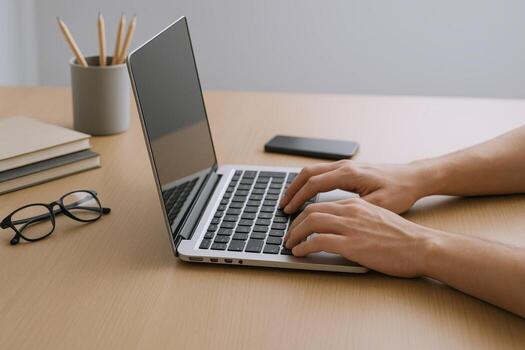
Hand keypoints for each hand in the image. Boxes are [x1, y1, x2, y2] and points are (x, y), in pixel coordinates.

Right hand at [280, 160, 429, 213]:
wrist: (414, 177)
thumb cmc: (400, 190)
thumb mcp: (379, 205)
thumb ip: (353, 210)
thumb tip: (331, 218)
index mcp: (348, 174)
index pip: (313, 184)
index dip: (298, 198)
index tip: (288, 211)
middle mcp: (344, 166)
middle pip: (307, 174)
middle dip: (292, 190)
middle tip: (282, 206)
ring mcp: (345, 166)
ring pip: (312, 171)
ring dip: (298, 185)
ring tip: (290, 201)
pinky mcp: (348, 170)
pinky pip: (321, 173)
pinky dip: (309, 183)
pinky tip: (307, 195)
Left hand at [284, 198, 435, 277]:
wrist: (421, 246)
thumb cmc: (403, 237)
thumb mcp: (377, 218)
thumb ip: (357, 219)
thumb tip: (340, 228)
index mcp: (356, 204)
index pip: (321, 202)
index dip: (303, 212)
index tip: (296, 222)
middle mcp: (350, 211)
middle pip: (311, 209)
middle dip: (294, 222)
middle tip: (287, 234)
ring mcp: (350, 226)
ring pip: (310, 222)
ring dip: (294, 233)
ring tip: (289, 244)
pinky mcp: (351, 244)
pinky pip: (318, 241)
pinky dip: (304, 246)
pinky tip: (299, 252)